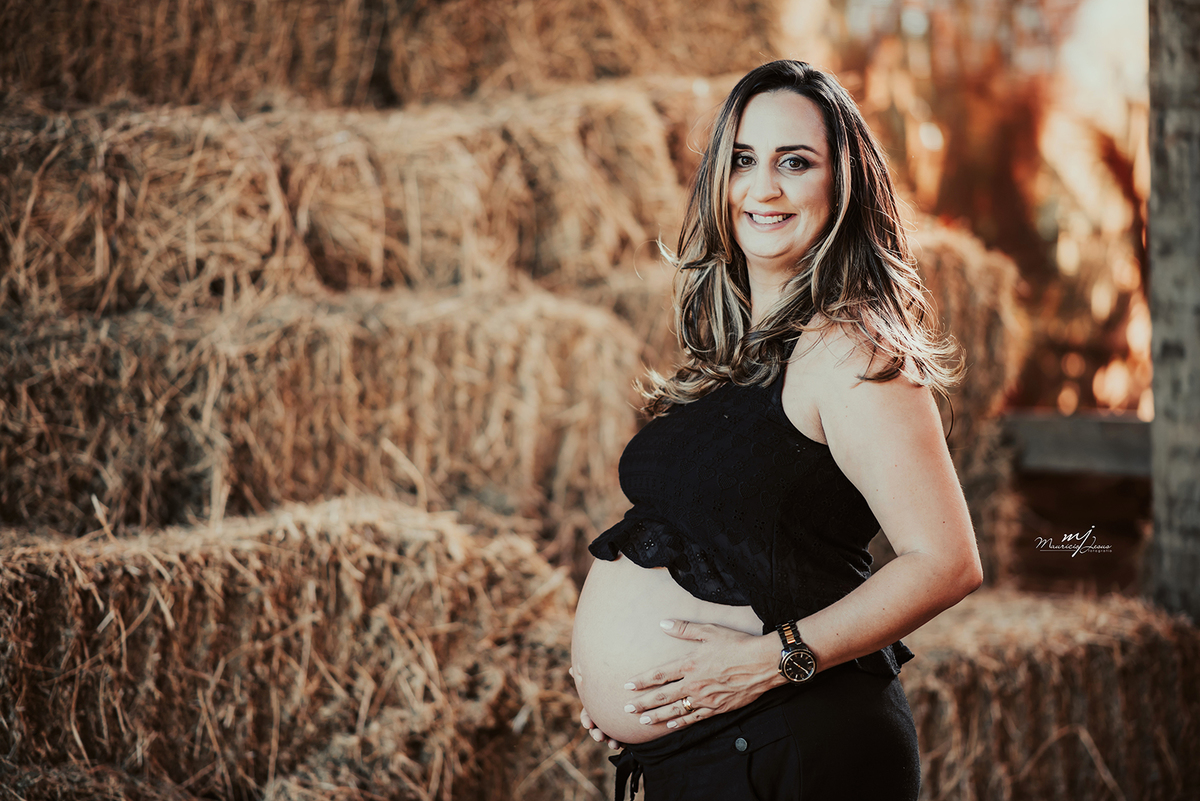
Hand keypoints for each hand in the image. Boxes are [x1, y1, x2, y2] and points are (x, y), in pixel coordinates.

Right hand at [569, 665, 620, 748]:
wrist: (636, 693)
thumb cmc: (615, 683)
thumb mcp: (604, 680)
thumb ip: (591, 677)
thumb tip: (570, 669)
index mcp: (595, 709)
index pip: (587, 716)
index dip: (587, 721)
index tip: (588, 724)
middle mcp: (603, 719)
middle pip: (596, 729)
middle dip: (597, 734)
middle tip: (599, 737)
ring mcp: (613, 727)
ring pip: (609, 737)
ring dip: (610, 741)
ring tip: (614, 744)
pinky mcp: (624, 732)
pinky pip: (623, 740)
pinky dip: (622, 743)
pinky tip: (625, 744)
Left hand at [623, 619, 783, 730]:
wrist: (763, 663)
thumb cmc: (737, 644)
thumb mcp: (710, 631)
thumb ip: (684, 629)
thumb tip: (663, 624)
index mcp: (690, 664)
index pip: (659, 675)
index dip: (642, 681)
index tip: (627, 686)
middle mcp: (695, 684)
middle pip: (663, 696)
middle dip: (643, 703)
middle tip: (627, 709)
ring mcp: (706, 698)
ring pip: (676, 710)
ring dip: (657, 716)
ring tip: (642, 721)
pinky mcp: (718, 708)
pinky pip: (695, 718)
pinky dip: (681, 722)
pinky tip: (670, 725)